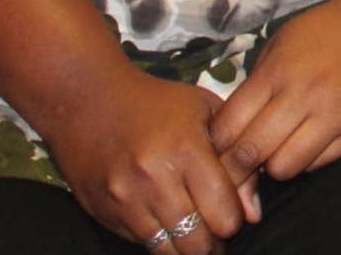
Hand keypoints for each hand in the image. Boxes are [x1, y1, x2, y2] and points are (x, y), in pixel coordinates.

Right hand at [38, 64, 249, 253]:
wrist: (88, 101)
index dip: (235, 219)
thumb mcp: (207, 112)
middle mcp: (155, 180)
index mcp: (186, 151)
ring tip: (193, 230)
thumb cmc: (157, 104)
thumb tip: (253, 214)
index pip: (224, 215)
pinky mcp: (105, 214)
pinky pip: (141, 243)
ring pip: (168, 251)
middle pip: (197, 243)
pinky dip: (158, 238)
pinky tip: (164, 218)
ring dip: (185, 246)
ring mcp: (126, 201)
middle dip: (213, 243)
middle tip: (215, 231)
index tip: (233, 212)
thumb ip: (238, 159)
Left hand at [211, 0, 340, 185]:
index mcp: (279, 70)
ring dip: (275, 163)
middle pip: (250, 155)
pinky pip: (319, 164)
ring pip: (284, 168)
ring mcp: (334, 117)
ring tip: (279, 147)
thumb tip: (235, 121)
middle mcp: (304, 96)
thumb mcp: (289, 36)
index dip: (214, 145)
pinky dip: (307, 158)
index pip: (228, 127)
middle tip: (239, 162)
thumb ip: (260, 77)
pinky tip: (308, 140)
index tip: (215, 147)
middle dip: (236, 165)